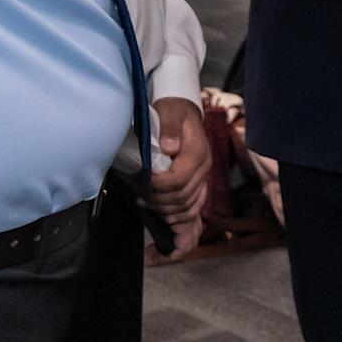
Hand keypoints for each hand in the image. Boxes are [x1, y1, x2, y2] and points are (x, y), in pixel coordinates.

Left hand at [146, 97, 209, 256]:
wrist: (183, 111)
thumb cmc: (174, 110)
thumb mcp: (170, 111)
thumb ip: (169, 128)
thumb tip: (167, 148)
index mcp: (198, 154)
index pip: (179, 180)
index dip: (158, 187)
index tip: (140, 184)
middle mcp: (204, 170)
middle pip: (183, 198)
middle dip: (158, 201)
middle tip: (137, 196)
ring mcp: (201, 180)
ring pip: (188, 209)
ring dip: (165, 212)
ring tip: (144, 205)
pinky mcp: (196, 187)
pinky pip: (194, 213)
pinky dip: (181, 226)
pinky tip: (165, 231)